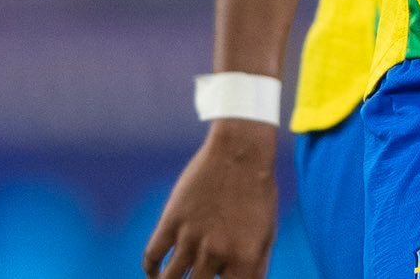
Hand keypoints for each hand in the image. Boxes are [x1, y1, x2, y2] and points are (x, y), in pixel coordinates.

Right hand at [142, 122, 278, 278]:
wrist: (242, 152)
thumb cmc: (259, 192)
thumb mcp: (268, 232)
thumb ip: (256, 266)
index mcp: (245, 258)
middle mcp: (216, 253)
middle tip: (195, 277)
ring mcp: (191, 237)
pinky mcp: (172, 220)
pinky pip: (152, 256)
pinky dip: (151, 269)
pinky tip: (156, 273)